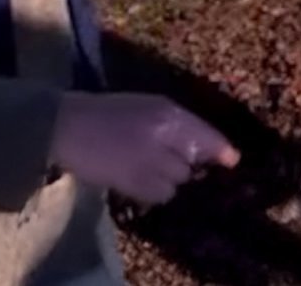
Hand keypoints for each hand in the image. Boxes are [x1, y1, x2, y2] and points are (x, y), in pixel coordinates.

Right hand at [50, 91, 238, 204]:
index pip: (205, 135)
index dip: (221, 150)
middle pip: (191, 164)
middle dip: (184, 164)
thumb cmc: (108, 111)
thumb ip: (175, 125)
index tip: (232, 161)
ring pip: (176, 182)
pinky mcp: (131, 182)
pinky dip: (153, 192)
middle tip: (164, 159)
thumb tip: (203, 148)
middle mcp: (163, 137)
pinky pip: (158, 195)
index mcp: (167, 112)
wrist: (68, 125)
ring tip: (147, 168)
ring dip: (168, 179)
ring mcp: (147, 162)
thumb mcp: (146, 106)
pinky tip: (138, 179)